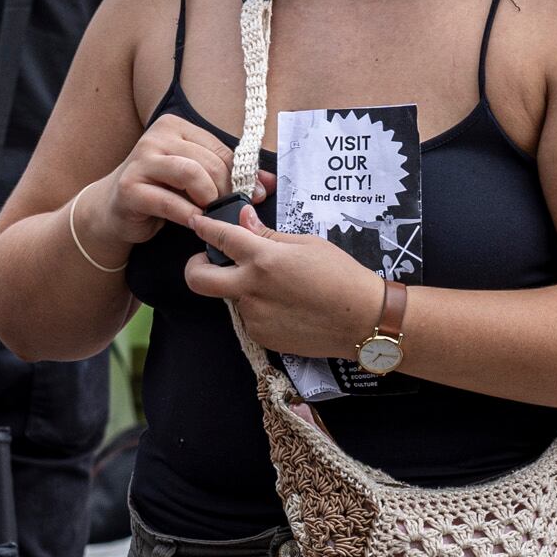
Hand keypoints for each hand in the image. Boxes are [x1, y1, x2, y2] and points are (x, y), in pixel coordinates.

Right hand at [80, 114, 244, 259]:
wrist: (114, 210)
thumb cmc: (161, 192)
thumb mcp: (196, 180)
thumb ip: (229, 176)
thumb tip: (269, 183)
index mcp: (175, 127)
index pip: (220, 148)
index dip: (242, 174)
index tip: (255, 195)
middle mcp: (156, 137)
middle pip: (209, 162)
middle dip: (227, 190)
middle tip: (232, 210)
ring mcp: (141, 161)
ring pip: (191, 174)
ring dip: (209, 199)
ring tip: (211, 215)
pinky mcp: (130, 188)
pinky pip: (170, 202)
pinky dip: (189, 216)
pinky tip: (195, 224)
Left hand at [179, 201, 385, 361]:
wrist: (362, 320)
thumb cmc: (341, 276)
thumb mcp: (308, 244)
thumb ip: (269, 236)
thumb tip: (243, 220)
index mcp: (263, 259)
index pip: (221, 238)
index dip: (204, 227)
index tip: (196, 222)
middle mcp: (251, 289)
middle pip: (198, 279)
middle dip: (194, 267)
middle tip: (207, 262)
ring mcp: (254, 316)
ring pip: (231, 298)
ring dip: (242, 289)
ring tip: (279, 288)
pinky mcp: (261, 336)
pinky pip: (249, 317)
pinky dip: (260, 309)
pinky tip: (287, 307)